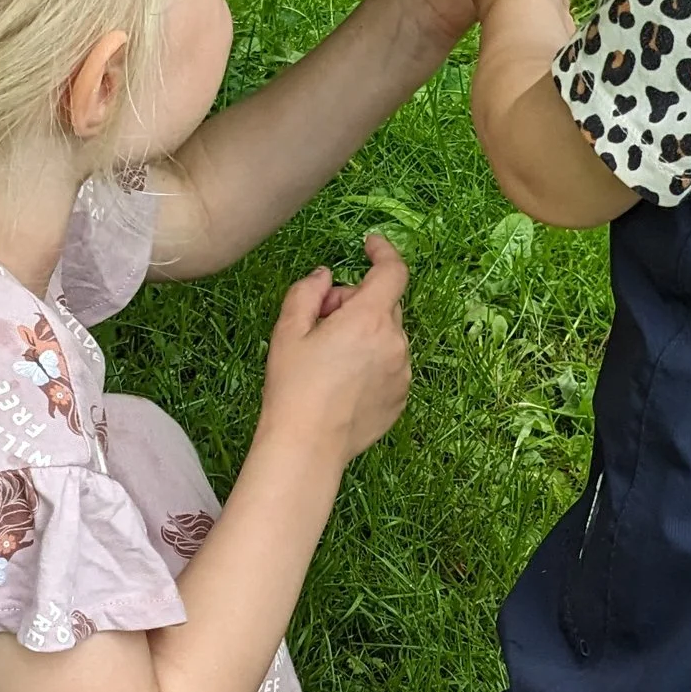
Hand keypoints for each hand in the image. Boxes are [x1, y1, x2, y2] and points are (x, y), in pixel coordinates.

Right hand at [256, 233, 411, 467]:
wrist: (307, 446)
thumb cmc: (293, 386)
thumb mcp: (288, 330)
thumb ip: (308, 292)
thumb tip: (325, 277)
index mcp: (369, 319)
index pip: (393, 271)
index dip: (383, 252)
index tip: (370, 245)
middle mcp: (395, 343)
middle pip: (384, 305)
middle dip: (356, 302)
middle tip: (322, 322)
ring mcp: (402, 373)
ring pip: (388, 336)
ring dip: (366, 334)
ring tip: (330, 360)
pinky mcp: (401, 398)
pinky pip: (391, 365)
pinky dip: (373, 362)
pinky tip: (343, 383)